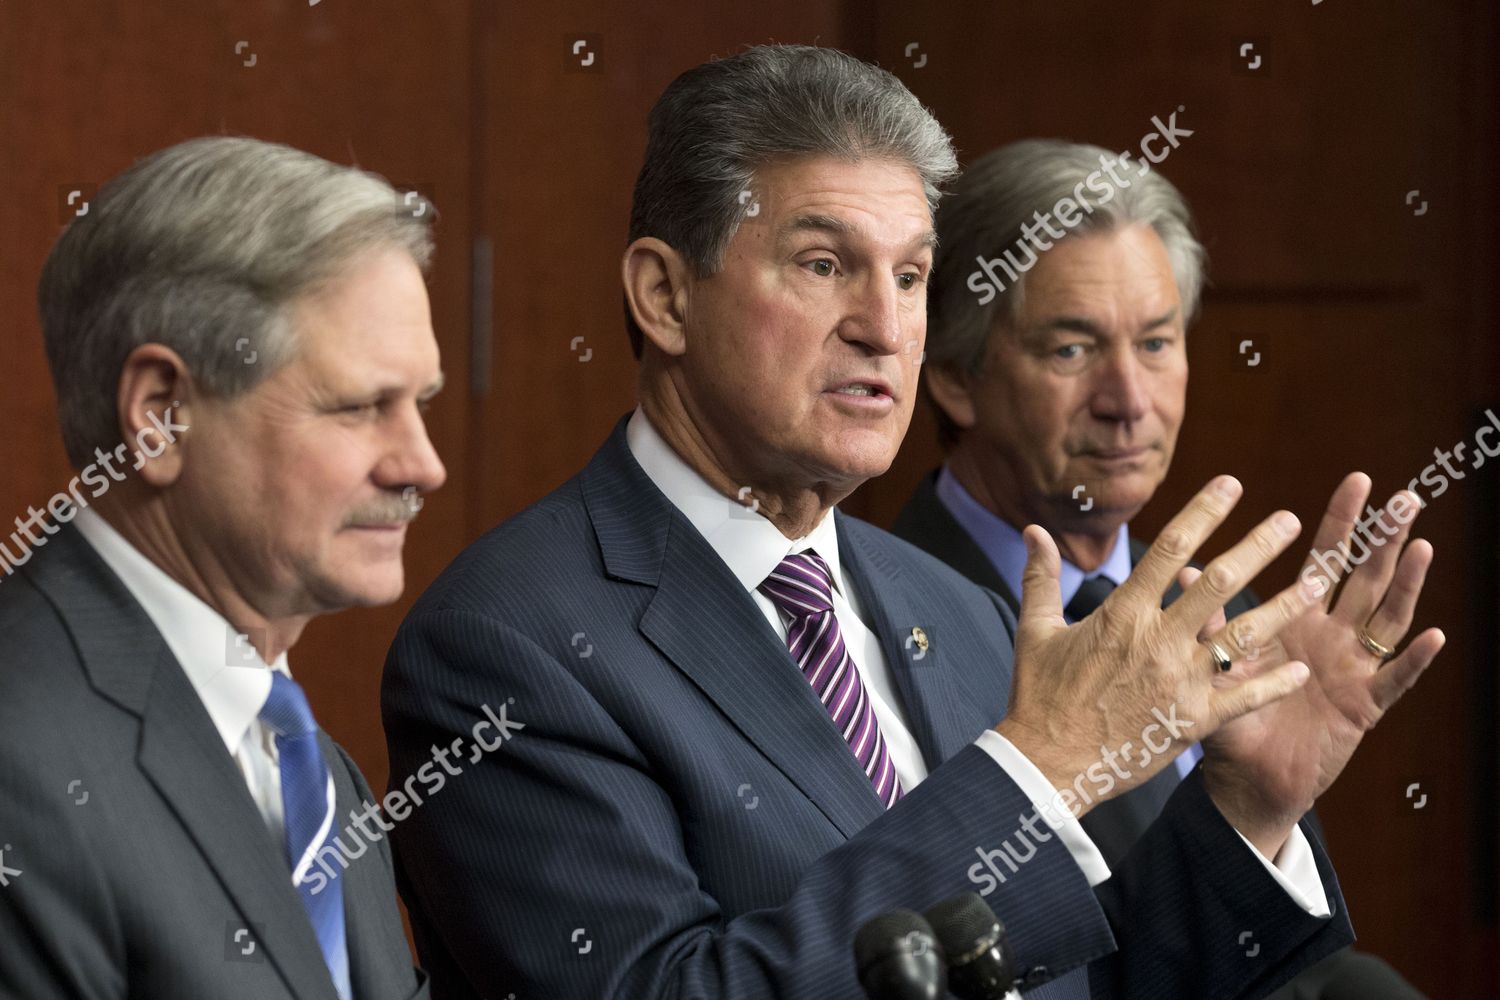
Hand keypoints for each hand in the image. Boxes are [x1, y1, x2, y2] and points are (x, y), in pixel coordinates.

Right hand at [996, 476, 1318, 814]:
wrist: (1048, 763)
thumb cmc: (1039, 695)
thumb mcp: (1036, 630)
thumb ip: (1041, 577)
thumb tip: (1034, 531)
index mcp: (1121, 613)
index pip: (1170, 549)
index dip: (1204, 512)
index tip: (1231, 485)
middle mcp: (1157, 640)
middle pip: (1218, 582)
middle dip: (1259, 546)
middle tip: (1290, 521)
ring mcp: (1179, 681)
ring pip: (1243, 635)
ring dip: (1282, 606)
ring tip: (1316, 583)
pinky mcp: (1192, 721)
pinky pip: (1243, 697)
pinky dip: (1274, 683)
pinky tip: (1300, 669)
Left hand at [1198, 473, 1443, 856]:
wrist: (1245, 780)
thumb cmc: (1230, 719)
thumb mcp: (1218, 666)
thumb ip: (1209, 622)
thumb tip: (1180, 570)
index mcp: (1298, 620)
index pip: (1324, 560)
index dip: (1341, 523)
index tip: (1357, 481)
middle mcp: (1333, 638)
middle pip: (1366, 579)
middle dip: (1386, 539)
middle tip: (1407, 497)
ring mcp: (1353, 670)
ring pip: (1387, 619)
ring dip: (1407, 586)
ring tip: (1422, 549)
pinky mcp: (1364, 708)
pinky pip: (1394, 681)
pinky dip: (1412, 660)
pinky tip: (1432, 636)